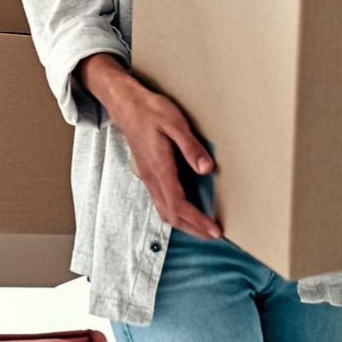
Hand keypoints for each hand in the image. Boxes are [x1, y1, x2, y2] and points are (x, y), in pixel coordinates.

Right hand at [104, 73, 222, 241]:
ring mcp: (148, 177)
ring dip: (185, 224)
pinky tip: (186, 211)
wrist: (126, 105)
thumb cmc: (150, 111)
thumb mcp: (174, 123)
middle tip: (215, 236)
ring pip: (165, 211)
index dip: (198, 221)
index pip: (179, 205)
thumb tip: (206, 169)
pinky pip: (161, 202)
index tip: (215, 230)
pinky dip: (176, 214)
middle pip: (172, 215)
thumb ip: (190, 147)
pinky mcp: (148, 174)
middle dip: (194, 229)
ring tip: (204, 229)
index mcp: (160, 168)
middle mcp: (152, 178)